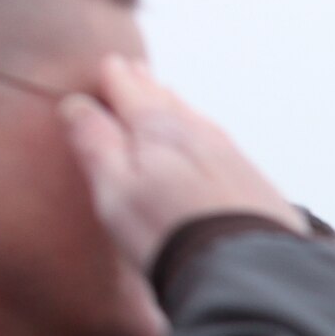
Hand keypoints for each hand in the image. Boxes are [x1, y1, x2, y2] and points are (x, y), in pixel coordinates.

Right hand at [60, 56, 307, 270]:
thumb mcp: (115, 191)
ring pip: (198, 121)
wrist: (244, 271)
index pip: (131, 93)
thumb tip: (77, 104)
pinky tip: (209, 142)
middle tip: (136, 71)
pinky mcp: (258, 185)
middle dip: (147, 86)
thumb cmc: (167, 234)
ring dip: (178, 107)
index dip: (116, 79)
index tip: (110, 64)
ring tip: (167, 98)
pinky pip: (223, 146)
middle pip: (167, 102)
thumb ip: (96, 145)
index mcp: (159, 130)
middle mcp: (200, 134)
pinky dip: (207, 136)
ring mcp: (234, 157)